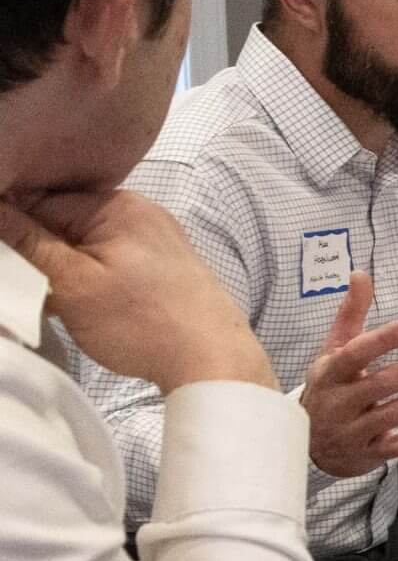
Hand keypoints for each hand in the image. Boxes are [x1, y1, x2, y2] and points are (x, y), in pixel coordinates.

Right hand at [0, 191, 272, 391]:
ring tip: (50, 300)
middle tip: (25, 285)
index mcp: (118, 206)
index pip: (42, 201)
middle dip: (36, 252)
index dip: (12, 228)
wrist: (213, 359)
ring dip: (59, 271)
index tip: (6, 262)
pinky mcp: (159, 269)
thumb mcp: (74, 283)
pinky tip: (75, 306)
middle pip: (63, 223)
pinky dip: (85, 280)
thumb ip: (30, 245)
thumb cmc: (142, 321)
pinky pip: (107, 263)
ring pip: (83, 247)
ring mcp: (153, 242)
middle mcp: (139, 215)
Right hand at [303, 272, 397, 477]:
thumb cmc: (328, 387)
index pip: (357, 353)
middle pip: (382, 384)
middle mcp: (340, 402)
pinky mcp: (368, 454)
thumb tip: (361, 274)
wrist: (302, 443)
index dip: (384, 339)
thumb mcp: (333, 351)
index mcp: (331, 373)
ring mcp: (353, 431)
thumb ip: (351, 315)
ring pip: (394, 415)